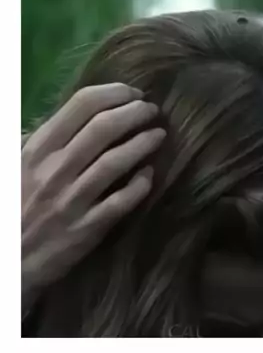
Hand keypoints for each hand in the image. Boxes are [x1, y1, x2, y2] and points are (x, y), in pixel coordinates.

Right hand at [22, 83, 164, 303]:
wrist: (9, 259)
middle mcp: (55, 169)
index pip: (82, 104)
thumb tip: (84, 113)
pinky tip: (149, 175)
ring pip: (115, 161)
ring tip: (159, 135)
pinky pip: (120, 202)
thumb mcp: (20, 164)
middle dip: (135, 112)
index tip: (134, 94)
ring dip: (143, 143)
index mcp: (39, 148)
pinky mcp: (86, 229)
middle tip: (152, 111)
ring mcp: (71, 200)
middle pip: (104, 127)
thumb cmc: (18, 204)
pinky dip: (140, 184)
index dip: (115, 93)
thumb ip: (49, 139)